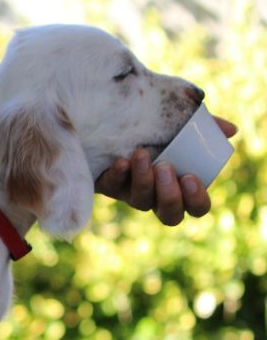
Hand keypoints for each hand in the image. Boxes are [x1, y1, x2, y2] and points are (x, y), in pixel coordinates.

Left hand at [95, 117, 237, 225]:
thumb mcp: (184, 124)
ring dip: (143, 180)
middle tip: (165, 167)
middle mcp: (157, 197)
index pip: (197, 207)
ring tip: (142, 154)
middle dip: (169, 195)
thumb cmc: (160, 128)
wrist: (115, 124)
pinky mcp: (108, 186)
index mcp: (182, 187)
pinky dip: (117, 176)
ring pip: (140, 202)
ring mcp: (131, 194)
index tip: (190, 177)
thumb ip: (209, 127)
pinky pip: (111, 188)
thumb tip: (230, 130)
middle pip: (170, 215)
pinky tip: (120, 161)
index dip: (196, 199)